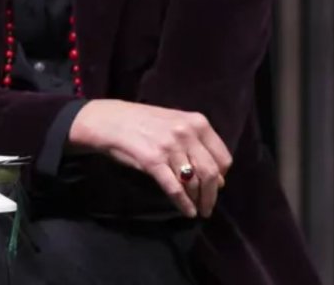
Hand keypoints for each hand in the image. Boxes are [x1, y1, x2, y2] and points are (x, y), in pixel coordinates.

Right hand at [68, 100, 232, 218]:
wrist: (110, 120)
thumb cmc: (144, 122)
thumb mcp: (177, 124)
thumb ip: (197, 144)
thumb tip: (217, 175)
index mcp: (198, 123)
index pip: (222, 156)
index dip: (222, 176)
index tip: (217, 187)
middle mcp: (188, 133)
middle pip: (211, 172)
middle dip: (212, 194)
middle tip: (209, 208)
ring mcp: (170, 147)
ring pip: (193, 182)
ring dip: (198, 200)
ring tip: (198, 210)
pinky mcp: (153, 161)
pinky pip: (174, 188)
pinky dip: (183, 203)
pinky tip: (187, 212)